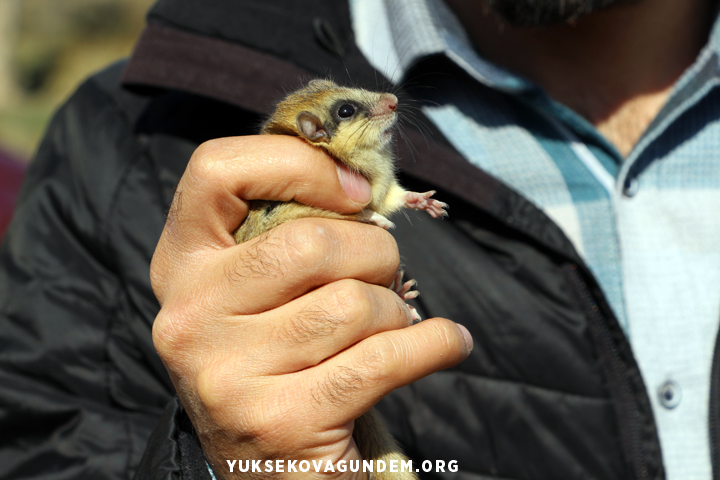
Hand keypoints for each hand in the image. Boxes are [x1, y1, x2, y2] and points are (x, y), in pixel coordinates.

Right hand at [150, 135, 472, 478]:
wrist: (263, 467)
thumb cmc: (274, 355)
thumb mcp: (257, 288)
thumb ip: (287, 228)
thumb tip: (363, 178)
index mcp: (181, 264)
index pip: (217, 168)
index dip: (299, 162)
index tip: (355, 192)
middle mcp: (190, 317)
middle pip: (310, 242)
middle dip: (376, 251)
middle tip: (385, 273)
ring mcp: (228, 375)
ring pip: (355, 304)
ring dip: (396, 310)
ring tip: (393, 323)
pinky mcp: (281, 423)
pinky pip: (385, 358)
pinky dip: (435, 343)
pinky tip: (447, 342)